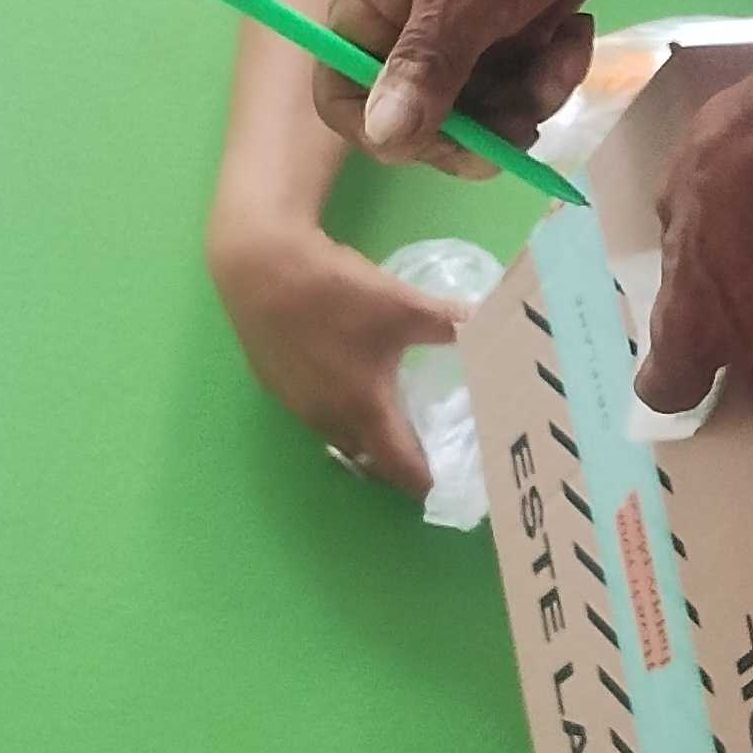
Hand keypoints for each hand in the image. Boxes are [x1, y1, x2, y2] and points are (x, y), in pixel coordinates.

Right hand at [203, 206, 462, 490]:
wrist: (260, 266)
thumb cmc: (335, 292)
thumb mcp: (402, 304)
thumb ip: (451, 320)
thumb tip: (493, 323)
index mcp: (363, 409)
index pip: (400, 468)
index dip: (428, 481)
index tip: (453, 485)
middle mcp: (328, 419)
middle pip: (371, 459)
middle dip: (402, 463)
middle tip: (435, 453)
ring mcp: (298, 406)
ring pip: (342, 438)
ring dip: (370, 439)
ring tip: (402, 423)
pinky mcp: (278, 386)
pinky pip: (319, 417)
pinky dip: (343, 415)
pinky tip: (355, 386)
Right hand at [317, 0, 659, 175]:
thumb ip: (426, 65)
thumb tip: (384, 139)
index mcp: (367, 14)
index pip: (344, 100)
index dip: (389, 136)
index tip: (450, 144)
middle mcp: (404, 34)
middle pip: (422, 123)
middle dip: (482, 127)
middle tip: (526, 121)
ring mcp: (458, 41)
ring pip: (483, 116)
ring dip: (530, 98)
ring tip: (560, 47)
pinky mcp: (504, 41)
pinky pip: (521, 92)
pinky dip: (553, 73)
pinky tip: (573, 32)